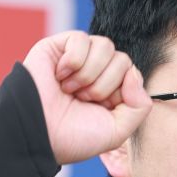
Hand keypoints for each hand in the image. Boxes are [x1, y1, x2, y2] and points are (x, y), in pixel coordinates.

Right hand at [23, 31, 150, 164]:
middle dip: (104, 85)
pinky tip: (59, 76)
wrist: (37, 134)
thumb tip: (133, 72)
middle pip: (122, 60)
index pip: (132, 74)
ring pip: (105, 46)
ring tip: (70, 90)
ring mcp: (78, 58)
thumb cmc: (73, 138)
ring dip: (89, 73)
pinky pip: (81, 38)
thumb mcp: (117, 131)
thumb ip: (139, 106)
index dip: (121, 92)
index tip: (101, 108)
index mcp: (111, 92)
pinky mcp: (58, 46)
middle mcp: (96, 73)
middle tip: (82, 100)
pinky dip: (73, 61)